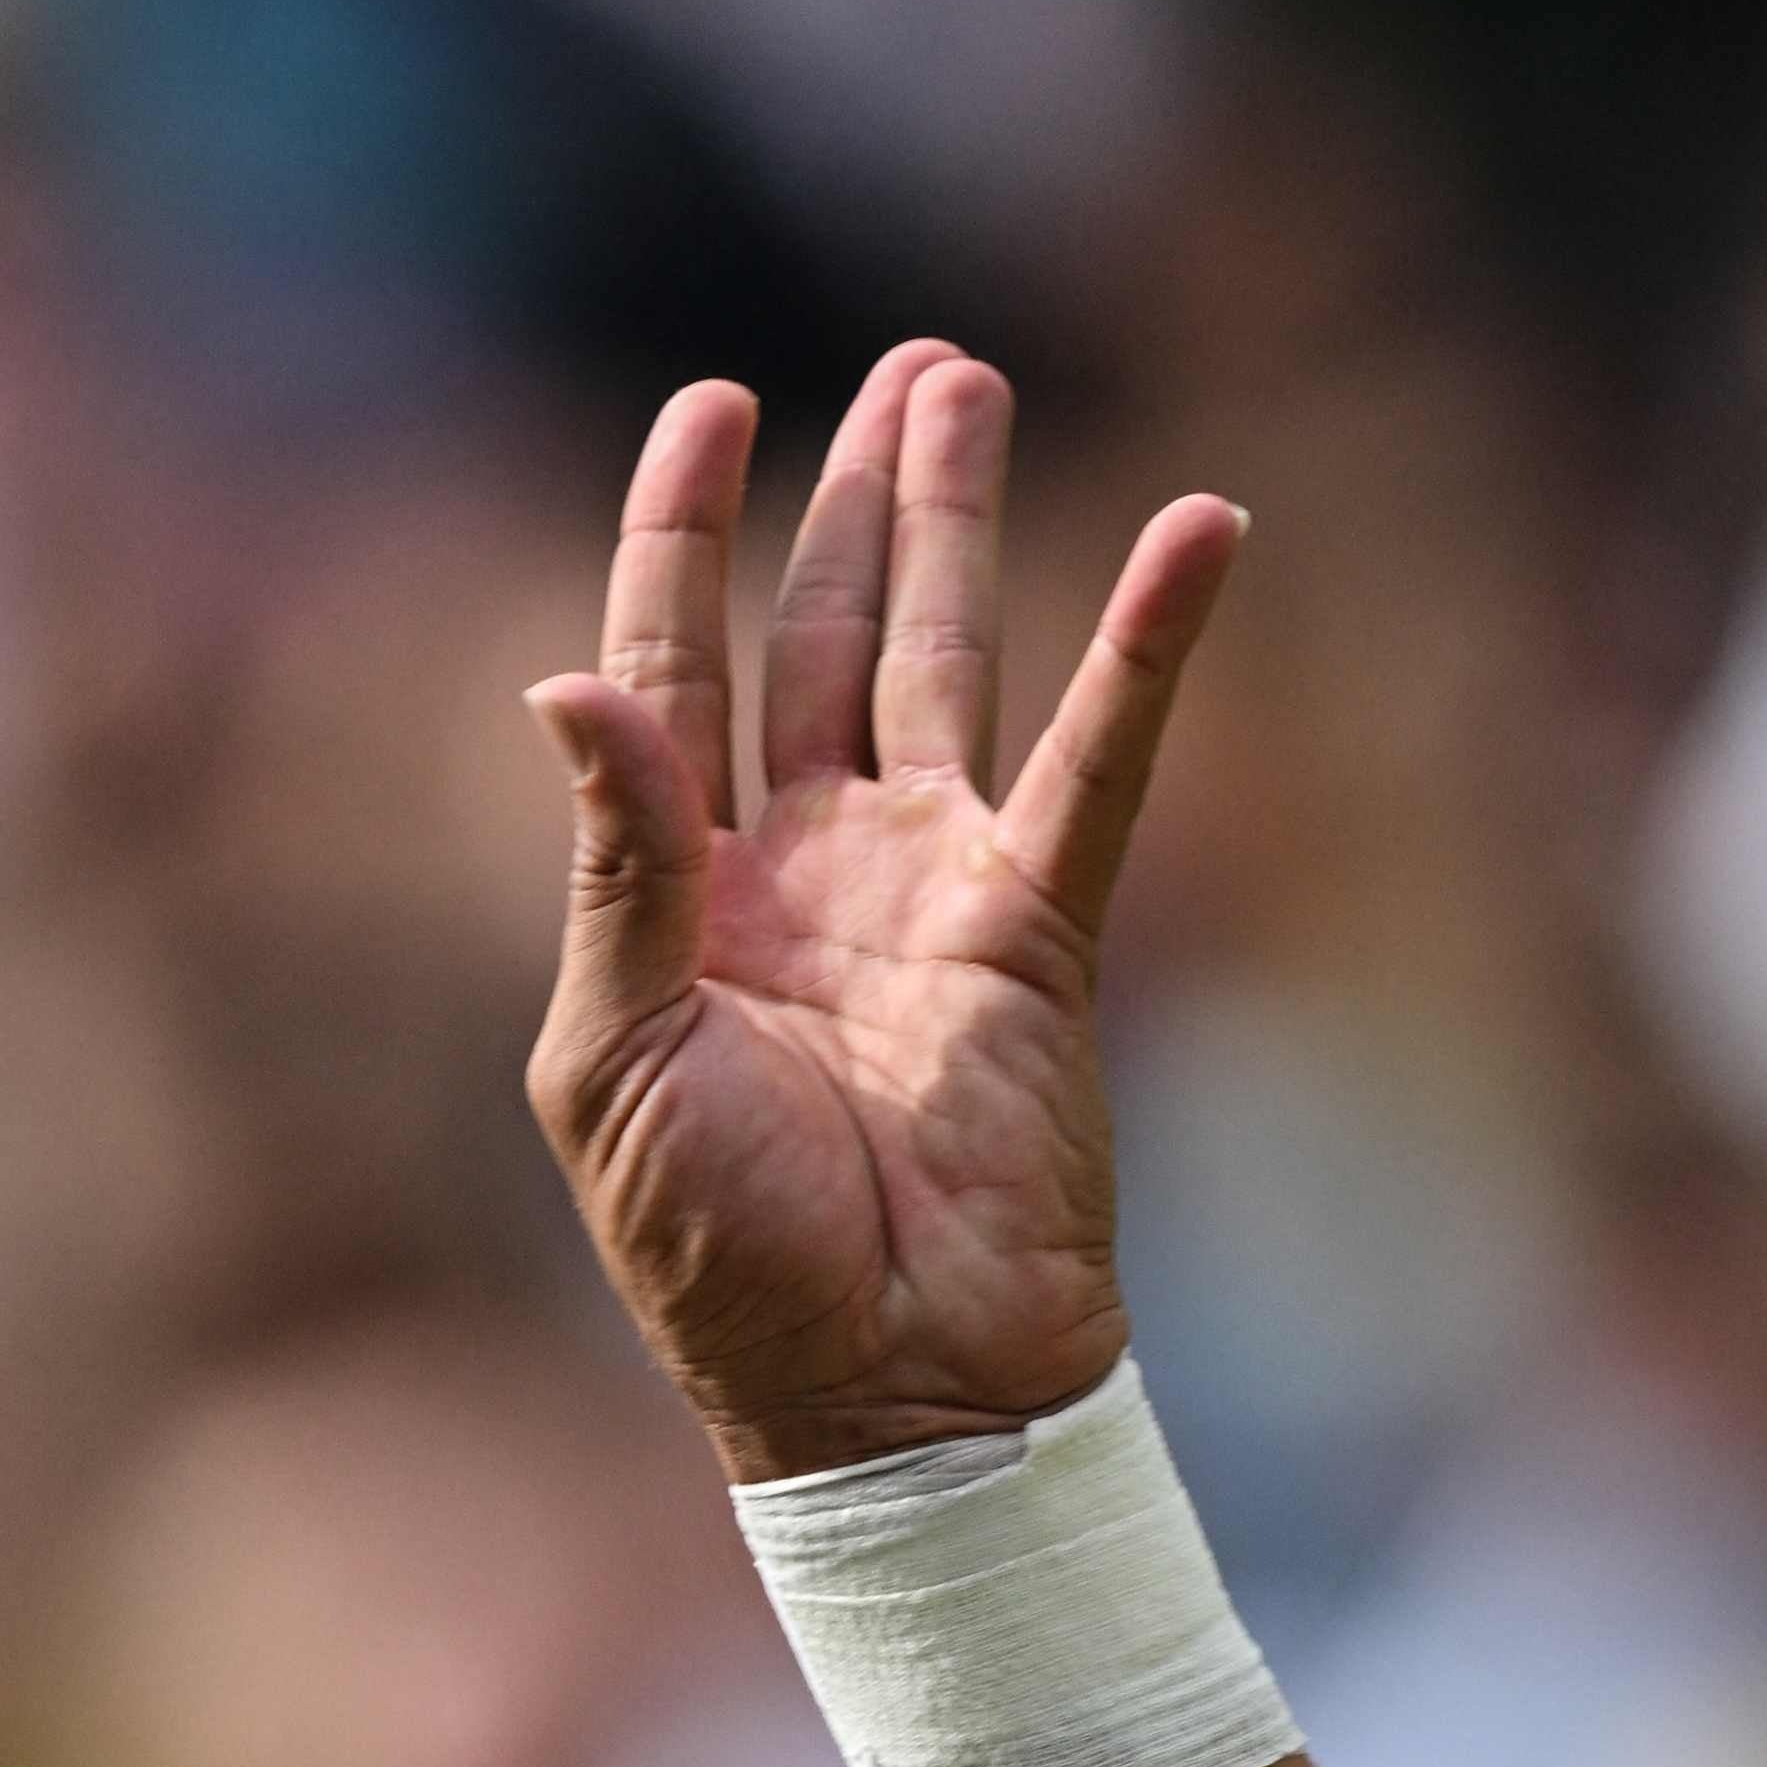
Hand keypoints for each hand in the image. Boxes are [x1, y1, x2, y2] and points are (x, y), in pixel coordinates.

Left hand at [524, 349, 1240, 1483]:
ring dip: (956, 524)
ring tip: (967, 383)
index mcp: (676, 900)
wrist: (886, 1392)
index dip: (681, 538)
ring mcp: (925, 893)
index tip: (712, 409)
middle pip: (822, 638)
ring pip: (943, 661)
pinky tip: (1201, 529)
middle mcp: (803, 872)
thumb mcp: (616, 1066)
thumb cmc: (724, 1262)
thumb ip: (612, 869)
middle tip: (905, 374)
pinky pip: (1100, 762)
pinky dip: (1150, 647)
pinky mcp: (1038, 932)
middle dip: (855, 502)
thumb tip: (564, 683)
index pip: (670, 672)